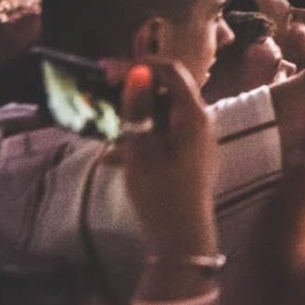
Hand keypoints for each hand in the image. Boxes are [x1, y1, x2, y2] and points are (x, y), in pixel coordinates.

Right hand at [114, 59, 217, 262]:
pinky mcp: (190, 156)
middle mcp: (202, 121)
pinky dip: (141, 140)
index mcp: (195, 114)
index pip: (172, 71)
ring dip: (135, 119)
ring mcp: (197, 139)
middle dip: (134, 92)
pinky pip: (164, 136)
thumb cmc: (161, 193)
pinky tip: (113, 158)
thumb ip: (139, 109)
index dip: (140, 65)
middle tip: (102, 98)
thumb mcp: (141, 150)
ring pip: (163, 116)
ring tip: (105, 132)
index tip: (107, 71)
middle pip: (168, 91)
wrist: (182, 239)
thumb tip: (138, 71)